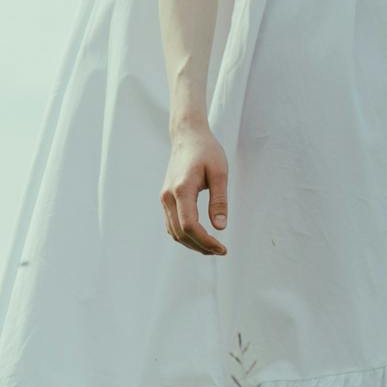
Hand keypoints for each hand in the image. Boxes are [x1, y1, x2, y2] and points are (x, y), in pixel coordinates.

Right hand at [161, 120, 228, 254]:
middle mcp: (168, 196)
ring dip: (192, 244)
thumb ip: (219, 200)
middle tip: (221, 250)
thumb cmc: (206, 151)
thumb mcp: (219, 172)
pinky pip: (171, 224)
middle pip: (180, 233)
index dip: (206, 242)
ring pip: (174, 232)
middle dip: (200, 247)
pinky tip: (200, 237)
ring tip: (212, 247)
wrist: (187, 136)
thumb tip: (220, 227)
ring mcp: (164, 198)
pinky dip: (184, 236)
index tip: (222, 248)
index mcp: (182, 189)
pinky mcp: (165, 198)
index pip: (190, 226)